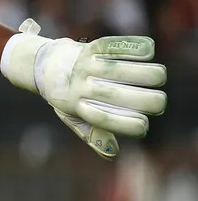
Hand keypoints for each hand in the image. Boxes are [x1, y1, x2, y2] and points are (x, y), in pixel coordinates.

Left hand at [0, 19, 166, 158]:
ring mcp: (90, 68)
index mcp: (84, 111)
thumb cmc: (66, 96)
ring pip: (142, 72)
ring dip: (156, 74)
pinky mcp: (92, 48)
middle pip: (144, 101)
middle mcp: (87, 90)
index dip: (139, 124)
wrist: (43, 66)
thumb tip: (113, 153)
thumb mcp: (74, 119)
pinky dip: (142, 49)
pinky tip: (145, 53)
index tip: (135, 118)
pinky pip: (126, 47)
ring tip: (155, 76)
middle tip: (154, 98)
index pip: (130, 126)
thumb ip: (94, 135)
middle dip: (157, 101)